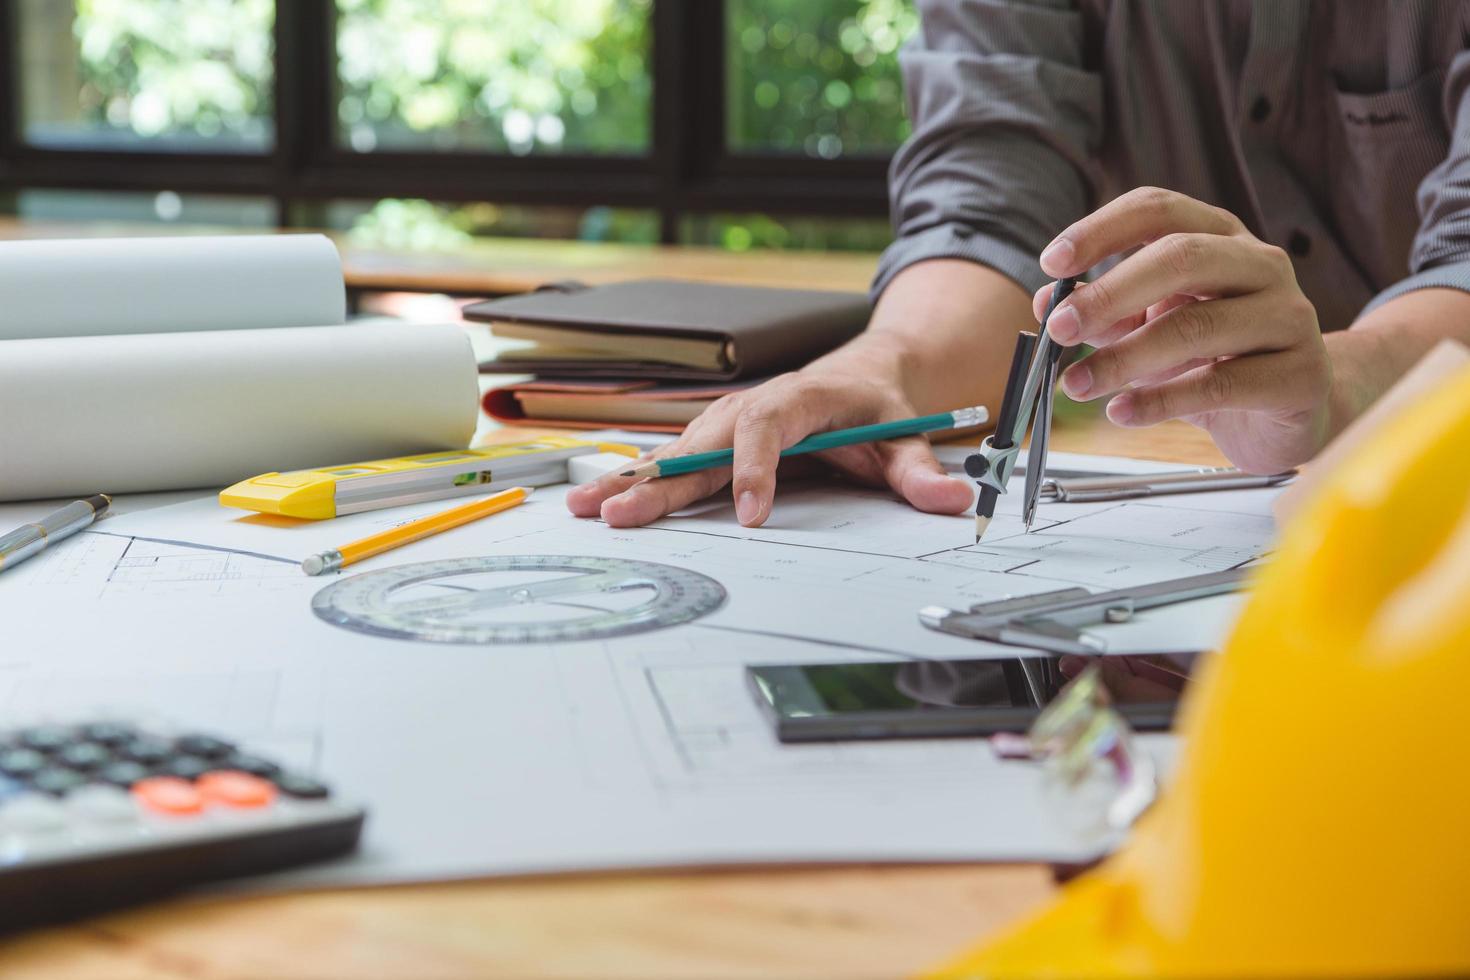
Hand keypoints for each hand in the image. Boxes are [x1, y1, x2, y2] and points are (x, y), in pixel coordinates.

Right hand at [565, 345, 973, 527]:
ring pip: (675, 452)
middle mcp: (753, 406)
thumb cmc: (879, 407)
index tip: (755, 513)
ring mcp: (728, 422)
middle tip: (624, 515)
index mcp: (800, 398)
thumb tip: (956, 498)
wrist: (864, 375)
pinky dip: (636, 479)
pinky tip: (598, 500)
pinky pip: (673, 460)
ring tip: (586, 509)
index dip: (755, 467)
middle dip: (662, 481)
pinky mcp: (715, 439)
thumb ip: (922, 471)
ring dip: (631, 480)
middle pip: (701, 442)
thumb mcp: (908, 435)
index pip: (767, 427)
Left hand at [1035, 187, 1332, 472]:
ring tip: (1077, 384)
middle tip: (1059, 328)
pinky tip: (1121, 412)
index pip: (1159, 209)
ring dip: (1125, 358)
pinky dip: (1161, 401)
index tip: (1052, 262)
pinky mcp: (1300, 374)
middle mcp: (1260, 265)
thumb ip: (1104, 313)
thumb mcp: (1151, 327)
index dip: (1102, 230)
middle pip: (1181, 258)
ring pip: (1198, 326)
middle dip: (1110, 294)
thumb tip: (1047, 302)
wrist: (1288, 412)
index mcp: (1220, 237)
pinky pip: (1221, 384)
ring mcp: (1288, 316)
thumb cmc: (1215, 358)